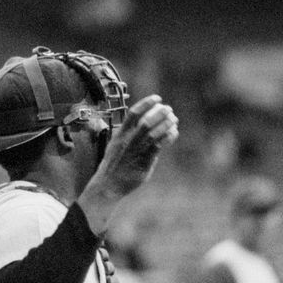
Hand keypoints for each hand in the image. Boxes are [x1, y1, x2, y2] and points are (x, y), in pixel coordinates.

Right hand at [78, 95, 177, 234]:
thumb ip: (129, 135)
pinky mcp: (144, 162)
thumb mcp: (116, 145)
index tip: (157, 98)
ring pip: (154, 133)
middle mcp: (128, 141)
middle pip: (146, 122)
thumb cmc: (114, 164)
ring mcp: (136, 151)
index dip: (146, 103)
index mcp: (120, 134)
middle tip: (169, 109)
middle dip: (159, 113)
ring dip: (166, 124)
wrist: (109, 184)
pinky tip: (174, 133)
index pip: (133, 114)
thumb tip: (144, 126)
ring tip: (174, 119)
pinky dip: (168, 137)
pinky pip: (158, 146)